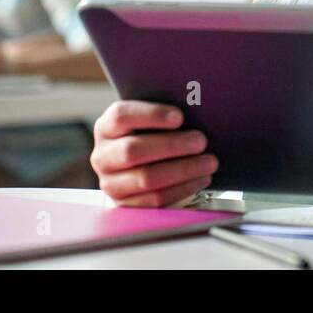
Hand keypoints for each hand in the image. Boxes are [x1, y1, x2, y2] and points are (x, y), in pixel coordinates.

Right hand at [91, 101, 217, 206]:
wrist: (138, 168)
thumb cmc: (150, 137)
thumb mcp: (150, 122)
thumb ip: (164, 116)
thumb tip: (197, 107)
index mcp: (106, 128)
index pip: (121, 117)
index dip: (151, 115)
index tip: (180, 117)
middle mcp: (102, 156)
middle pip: (133, 150)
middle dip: (172, 145)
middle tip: (201, 141)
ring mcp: (111, 183)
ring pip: (146, 178)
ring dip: (183, 170)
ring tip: (209, 162)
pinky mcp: (125, 205)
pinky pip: (155, 199)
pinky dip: (182, 188)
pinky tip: (200, 179)